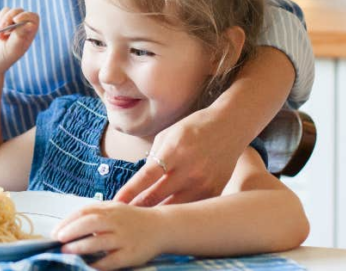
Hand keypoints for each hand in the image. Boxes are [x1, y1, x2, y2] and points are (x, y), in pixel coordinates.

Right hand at [0, 8, 38, 73]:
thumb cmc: (1, 58)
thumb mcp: (12, 49)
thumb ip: (20, 35)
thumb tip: (30, 24)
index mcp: (27, 33)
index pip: (33, 17)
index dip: (26, 15)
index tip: (16, 19)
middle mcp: (18, 26)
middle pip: (18, 10)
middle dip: (8, 17)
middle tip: (1, 30)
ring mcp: (7, 23)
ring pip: (6, 10)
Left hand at [53, 202, 163, 269]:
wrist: (160, 227)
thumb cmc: (131, 220)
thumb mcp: (113, 209)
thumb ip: (94, 214)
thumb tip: (67, 226)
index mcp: (109, 209)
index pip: (84, 212)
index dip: (67, 221)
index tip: (55, 232)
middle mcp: (116, 222)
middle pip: (90, 223)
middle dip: (71, 231)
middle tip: (58, 240)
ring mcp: (124, 238)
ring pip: (99, 241)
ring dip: (80, 247)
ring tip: (67, 252)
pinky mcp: (131, 254)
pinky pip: (112, 260)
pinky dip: (98, 263)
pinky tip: (88, 265)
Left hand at [113, 107, 246, 205]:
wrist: (230, 126)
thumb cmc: (193, 127)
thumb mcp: (167, 135)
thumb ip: (154, 158)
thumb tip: (140, 182)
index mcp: (173, 151)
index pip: (145, 177)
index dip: (129, 193)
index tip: (116, 203)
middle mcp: (189, 169)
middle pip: (157, 197)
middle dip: (138, 207)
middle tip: (123, 215)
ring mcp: (204, 183)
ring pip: (175, 208)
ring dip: (156, 214)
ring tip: (140, 220)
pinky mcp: (215, 191)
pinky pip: (192, 208)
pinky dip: (178, 213)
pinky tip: (167, 217)